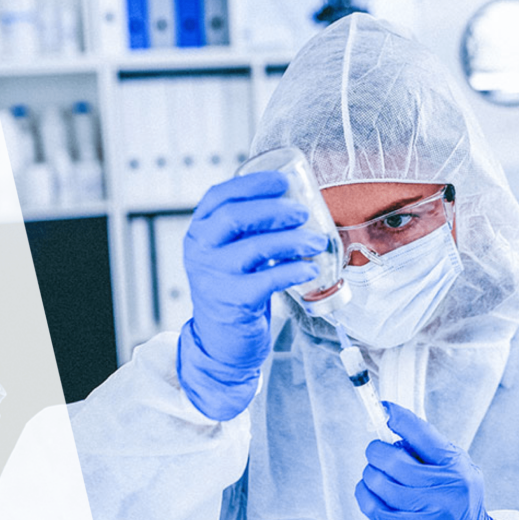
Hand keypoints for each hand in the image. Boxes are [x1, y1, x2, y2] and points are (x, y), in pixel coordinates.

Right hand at [178, 171, 326, 419]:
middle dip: (274, 210)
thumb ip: (252, 228)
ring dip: (293, 240)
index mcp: (200, 231)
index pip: (218, 196)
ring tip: (318, 240)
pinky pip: (268, 280)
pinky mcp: (232, 301)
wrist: (221, 338)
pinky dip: (294, 270)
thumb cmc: (236, 286)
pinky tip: (312, 267)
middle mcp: (200, 250)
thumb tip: (300, 200)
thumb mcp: (233, 251)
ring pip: (255, 248)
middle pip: (234, 217)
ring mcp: (214, 277)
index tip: (283, 181)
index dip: (251, 184)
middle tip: (304, 212)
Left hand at [355, 402, 494, 519]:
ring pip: (377, 482)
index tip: (385, 409)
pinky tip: (372, 491)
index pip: (423, 435)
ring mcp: (423, 514)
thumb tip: (394, 427)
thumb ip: (429, 447)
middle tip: (376, 450)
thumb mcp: (456, 466)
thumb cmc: (455, 498)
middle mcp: (442, 491)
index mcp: (455, 468)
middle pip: (393, 461)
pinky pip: (370, 505)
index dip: (400, 419)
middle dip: (377, 450)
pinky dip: (364, 492)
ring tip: (377, 473)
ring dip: (370, 472)